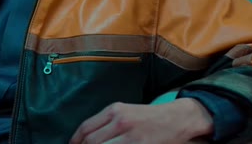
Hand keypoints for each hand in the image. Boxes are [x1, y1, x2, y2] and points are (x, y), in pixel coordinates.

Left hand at [69, 99, 213, 143]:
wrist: (176, 119)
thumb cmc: (147, 117)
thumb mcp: (124, 111)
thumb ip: (105, 122)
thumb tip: (86, 138)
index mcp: (114, 110)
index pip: (86, 128)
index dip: (76, 140)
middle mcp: (120, 121)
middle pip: (92, 141)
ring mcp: (131, 136)